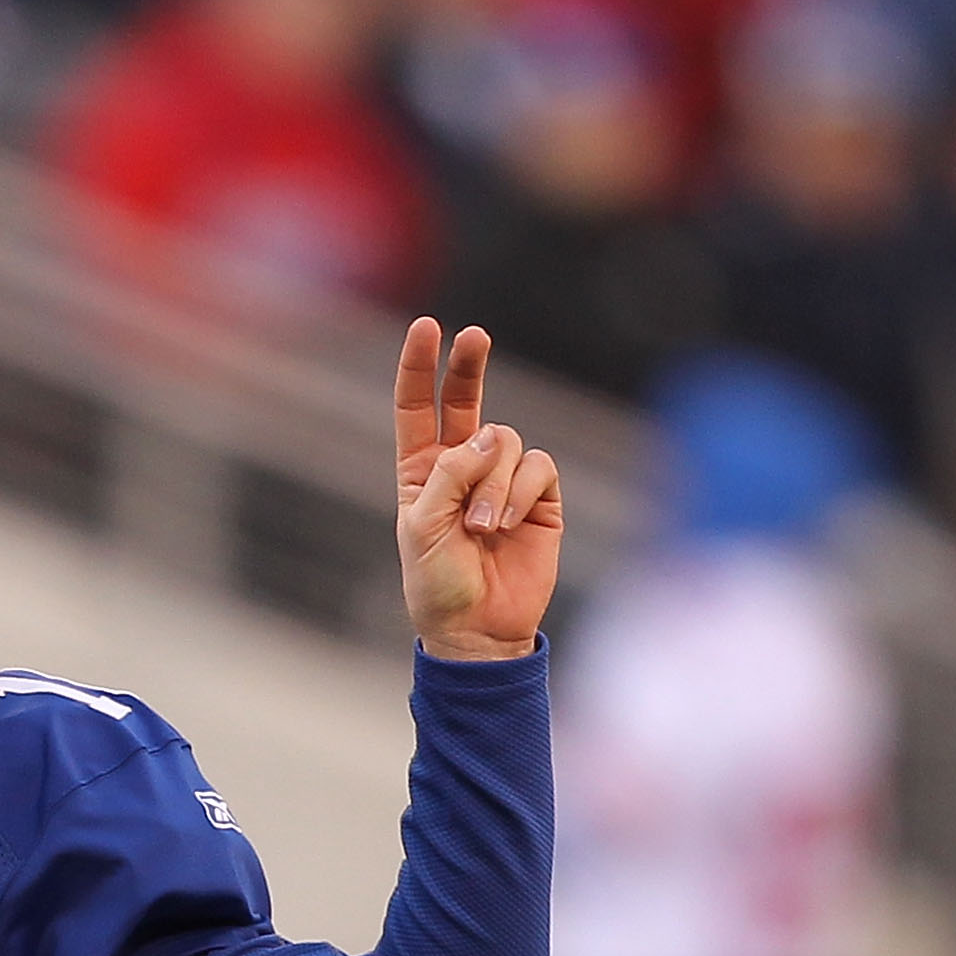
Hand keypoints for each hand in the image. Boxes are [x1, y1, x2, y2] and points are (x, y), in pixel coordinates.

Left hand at [393, 318, 561, 661]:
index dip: (420, 368)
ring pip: (506, 441)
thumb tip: (491, 434)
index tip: (426, 326)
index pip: (417, 408)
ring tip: (483, 529)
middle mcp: (462, 466)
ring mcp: (501, 479)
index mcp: (421, 471)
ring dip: (493, 484)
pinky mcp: (539, 496)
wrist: (478, 628)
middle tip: (474, 335)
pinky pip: (537, 467)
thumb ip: (450, 475)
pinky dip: (520, 492)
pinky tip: (509, 525)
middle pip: (466, 400)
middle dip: (468, 366)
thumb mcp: (423, 528)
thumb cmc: (437, 583)